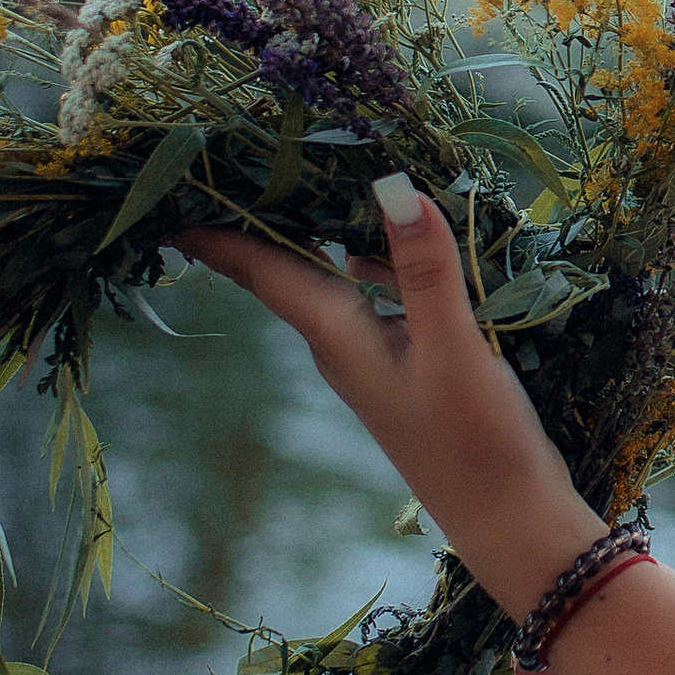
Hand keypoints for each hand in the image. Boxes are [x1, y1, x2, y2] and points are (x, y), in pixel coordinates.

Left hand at [177, 180, 600, 614]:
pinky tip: (396, 230)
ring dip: (310, 227)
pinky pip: (368, 290)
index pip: (259, 268)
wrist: (508, 517)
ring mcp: (372, 352)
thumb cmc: (475, 441)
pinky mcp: (406, 358)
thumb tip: (393, 185)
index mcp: (336, 334)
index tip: (166, 188)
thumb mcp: (453, 349)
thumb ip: (425, 270)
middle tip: (225, 157)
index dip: (213, 230)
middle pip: (281, 267)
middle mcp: (340, 341)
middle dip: (250, 215)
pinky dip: (367, 252)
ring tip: (299, 168)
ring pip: (325, 276)